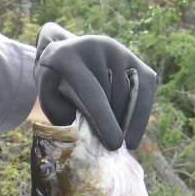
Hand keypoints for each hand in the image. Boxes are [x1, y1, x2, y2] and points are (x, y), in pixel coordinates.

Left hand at [34, 23, 155, 149]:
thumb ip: (63, 115)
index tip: (115, 144)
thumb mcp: (49, 98)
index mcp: (66, 56)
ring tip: (109, 133)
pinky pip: (145, 93)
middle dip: (112, 126)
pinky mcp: (135, 59)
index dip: (104, 120)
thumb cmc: (56, 84)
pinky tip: (130, 134)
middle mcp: (95, 47)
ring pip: (128, 98)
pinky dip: (139, 118)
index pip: (92, 92)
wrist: (68, 52)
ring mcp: (118, 51)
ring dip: (122, 122)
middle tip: (107, 148)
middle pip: (112, 98)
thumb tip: (92, 137)